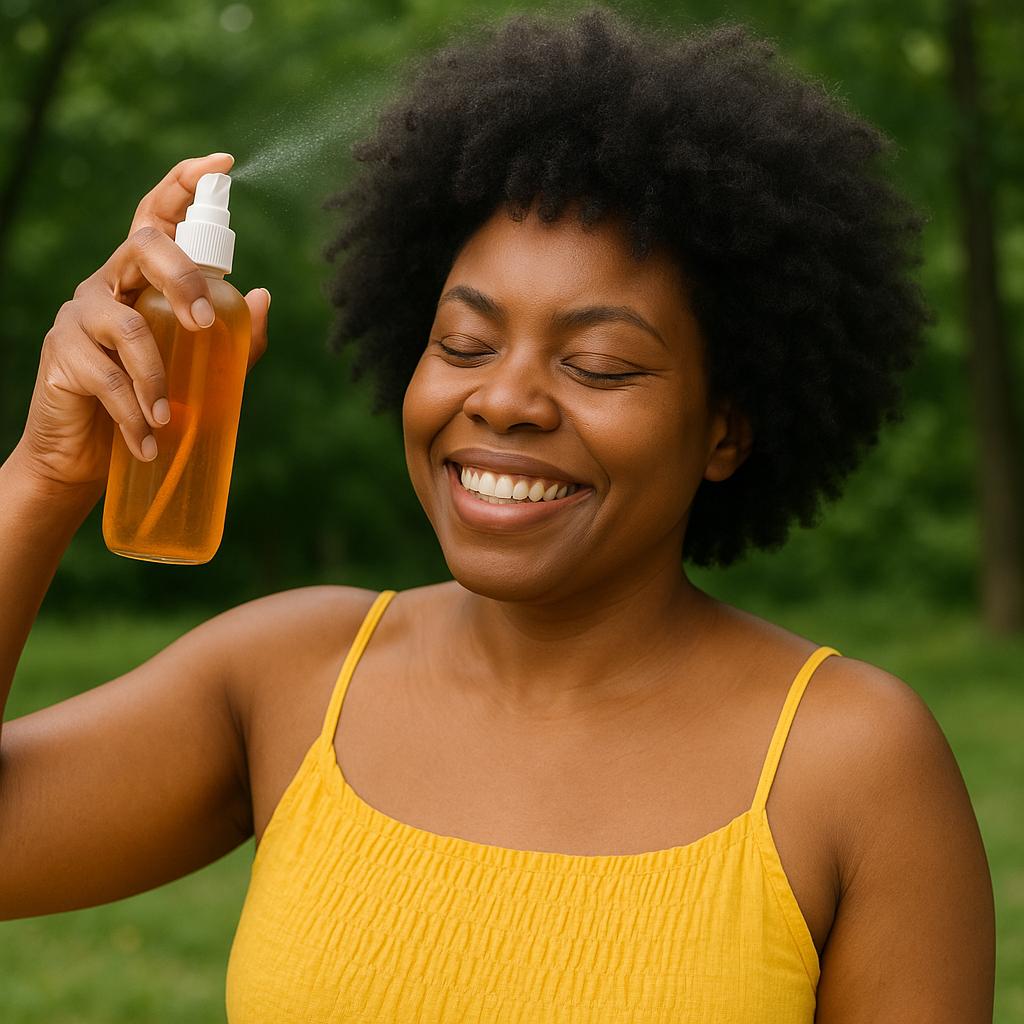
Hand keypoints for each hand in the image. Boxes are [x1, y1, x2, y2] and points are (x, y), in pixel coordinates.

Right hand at [13, 153, 269, 493]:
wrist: (90, 458)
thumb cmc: (151, 405)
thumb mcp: (199, 372)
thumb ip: (232, 339)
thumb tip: (262, 297)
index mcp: (144, 279)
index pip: (158, 216)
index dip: (183, 184)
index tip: (221, 164)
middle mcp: (109, 284)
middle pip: (144, 246)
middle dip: (183, 276)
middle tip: (206, 323)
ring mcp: (80, 316)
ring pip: (126, 325)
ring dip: (157, 377)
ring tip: (170, 420)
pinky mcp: (60, 354)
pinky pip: (105, 378)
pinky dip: (132, 414)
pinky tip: (147, 441)